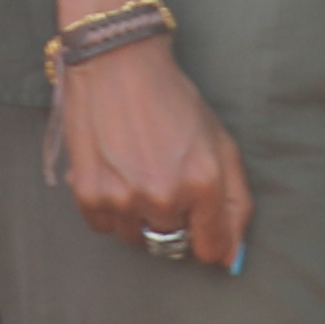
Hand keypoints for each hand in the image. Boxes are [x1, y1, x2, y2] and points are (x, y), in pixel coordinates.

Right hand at [47, 36, 252, 275]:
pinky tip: (114, 171)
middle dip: (172, 217)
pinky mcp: (89, 196)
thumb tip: (230, 259)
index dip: (208, 237)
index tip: (200, 221)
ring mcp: (124, 199)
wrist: (117, 64)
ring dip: (139, 215)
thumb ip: (235, 203)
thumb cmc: (172, 101)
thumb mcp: (220, 143)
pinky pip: (105, 226)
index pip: (212, 248)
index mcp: (203, 183)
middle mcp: (164, 197)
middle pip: (171, 243)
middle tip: (163, 176)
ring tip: (137, 171)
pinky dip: (110, 207)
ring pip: (136, 237)